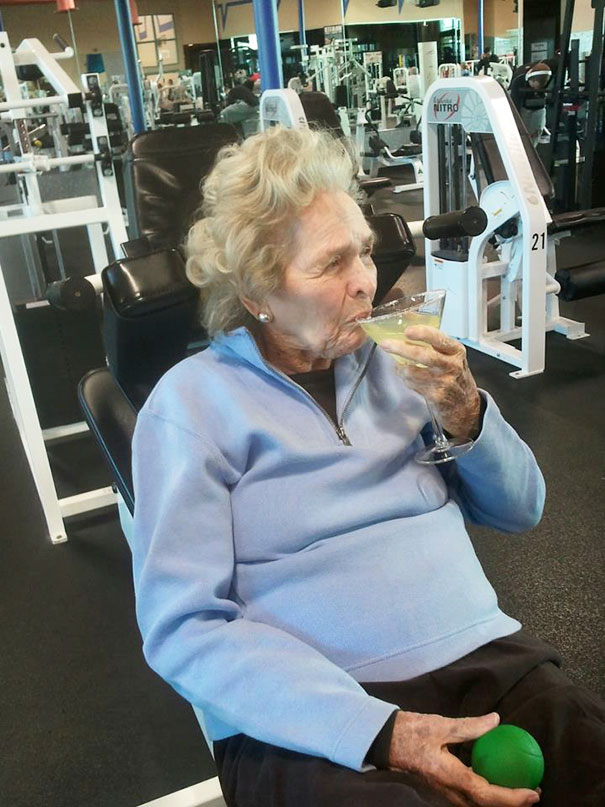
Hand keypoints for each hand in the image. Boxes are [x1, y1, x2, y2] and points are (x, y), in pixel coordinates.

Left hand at [381, 326, 480, 438]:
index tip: (407, 331)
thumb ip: (432, 340)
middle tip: (386, 344)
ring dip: (401, 368)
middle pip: (424, 355)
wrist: (463, 402)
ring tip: (399, 365)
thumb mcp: (449, 354)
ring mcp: (444, 382)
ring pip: (413, 372)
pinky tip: (406, 376)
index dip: (422, 333)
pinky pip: (412, 384)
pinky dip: (405, 378)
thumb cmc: (452, 373)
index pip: (439, 339)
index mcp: (455, 350)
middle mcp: (452, 365)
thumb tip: (407, 319)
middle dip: (402, 348)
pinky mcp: (436, 396)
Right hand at [388, 711, 540, 806]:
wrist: (384, 741)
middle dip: (512, 803)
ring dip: (500, 798)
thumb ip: (470, 726)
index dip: (512, 798)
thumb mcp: (440, 725)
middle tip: (534, 791)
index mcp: (450, 777)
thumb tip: (496, 721)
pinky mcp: (442, 785)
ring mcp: (445, 791)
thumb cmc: (410, 732)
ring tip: (519, 786)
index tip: (532, 793)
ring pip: (478, 802)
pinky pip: (470, 793)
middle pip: (486, 806)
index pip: (487, 796)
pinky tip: (493, 774)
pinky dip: (487, 789)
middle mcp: (449, 791)